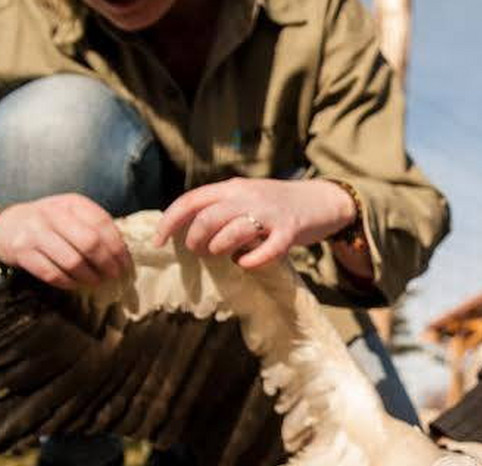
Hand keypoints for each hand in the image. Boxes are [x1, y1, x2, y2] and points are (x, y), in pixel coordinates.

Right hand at [0, 194, 131, 289]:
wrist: (4, 225)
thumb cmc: (49, 223)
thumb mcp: (72, 215)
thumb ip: (95, 228)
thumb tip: (124, 255)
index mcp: (71, 203)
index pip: (103, 224)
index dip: (119, 248)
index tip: (126, 265)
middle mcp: (52, 214)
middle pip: (90, 243)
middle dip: (107, 264)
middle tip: (115, 276)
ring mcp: (34, 232)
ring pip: (72, 261)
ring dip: (90, 276)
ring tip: (97, 281)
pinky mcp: (21, 252)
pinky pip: (52, 274)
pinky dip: (69, 282)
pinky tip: (76, 283)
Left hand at [154, 178, 358, 269]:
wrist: (324, 199)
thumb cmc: (280, 204)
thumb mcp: (247, 197)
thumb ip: (222, 208)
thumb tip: (189, 229)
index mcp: (233, 187)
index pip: (191, 201)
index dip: (170, 222)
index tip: (157, 242)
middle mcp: (248, 196)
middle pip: (208, 219)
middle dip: (196, 240)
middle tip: (199, 251)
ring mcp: (270, 213)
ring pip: (232, 232)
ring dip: (220, 248)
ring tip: (224, 255)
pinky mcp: (290, 231)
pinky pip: (265, 250)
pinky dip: (250, 261)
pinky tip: (245, 263)